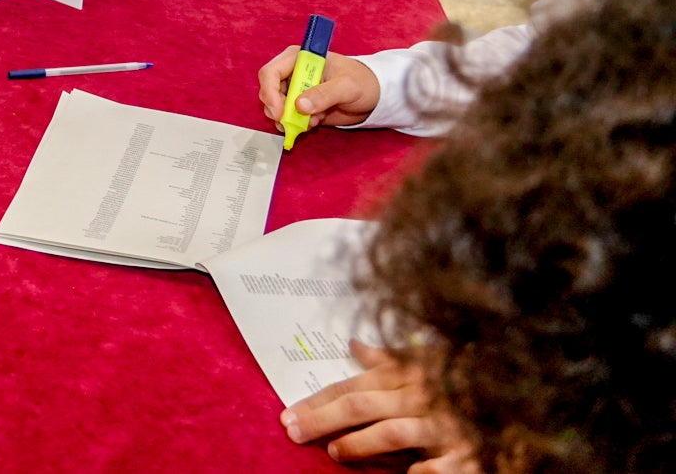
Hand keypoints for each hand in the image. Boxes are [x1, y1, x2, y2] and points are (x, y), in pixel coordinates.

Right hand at [258, 47, 380, 131]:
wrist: (374, 95)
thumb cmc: (362, 82)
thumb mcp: (346, 87)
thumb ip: (324, 95)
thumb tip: (299, 106)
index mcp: (298, 58)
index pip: (270, 72)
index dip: (270, 92)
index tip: (279, 113)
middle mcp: (292, 73)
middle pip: (269, 92)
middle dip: (278, 109)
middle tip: (293, 123)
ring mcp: (295, 90)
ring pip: (275, 107)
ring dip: (288, 119)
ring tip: (312, 123)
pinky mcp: (300, 106)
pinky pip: (287, 118)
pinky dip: (296, 125)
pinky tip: (315, 124)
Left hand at [282, 341, 475, 472]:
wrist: (516, 391)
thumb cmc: (462, 380)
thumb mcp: (428, 361)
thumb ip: (389, 359)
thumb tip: (353, 344)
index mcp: (407, 376)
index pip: (351, 387)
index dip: (317, 400)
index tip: (288, 414)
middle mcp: (420, 397)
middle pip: (361, 405)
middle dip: (322, 419)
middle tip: (293, 432)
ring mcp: (443, 425)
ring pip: (392, 431)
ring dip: (359, 443)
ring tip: (335, 453)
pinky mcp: (467, 453)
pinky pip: (435, 464)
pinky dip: (418, 470)